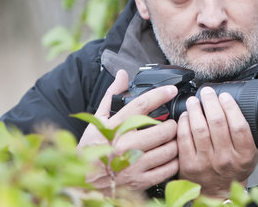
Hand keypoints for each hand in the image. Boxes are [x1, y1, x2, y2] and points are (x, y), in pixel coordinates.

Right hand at [77, 69, 178, 193]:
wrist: (83, 183)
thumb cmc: (92, 149)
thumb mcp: (98, 120)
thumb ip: (111, 96)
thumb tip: (122, 74)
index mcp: (115, 127)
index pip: (142, 105)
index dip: (160, 95)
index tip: (171, 90)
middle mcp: (125, 145)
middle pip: (164, 129)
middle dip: (172, 125)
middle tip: (170, 125)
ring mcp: (134, 165)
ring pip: (169, 149)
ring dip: (175, 143)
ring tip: (170, 141)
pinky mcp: (140, 181)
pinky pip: (168, 169)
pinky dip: (173, 161)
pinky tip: (168, 157)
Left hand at [177, 86, 257, 197]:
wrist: (218, 193)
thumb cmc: (233, 171)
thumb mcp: (252, 155)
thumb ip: (254, 135)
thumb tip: (253, 110)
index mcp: (244, 155)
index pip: (238, 126)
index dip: (231, 107)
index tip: (225, 96)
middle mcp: (225, 159)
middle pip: (217, 123)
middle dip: (211, 102)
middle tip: (207, 93)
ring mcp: (206, 163)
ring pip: (199, 128)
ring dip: (195, 109)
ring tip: (194, 100)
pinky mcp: (188, 165)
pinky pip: (184, 138)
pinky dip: (184, 123)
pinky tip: (186, 116)